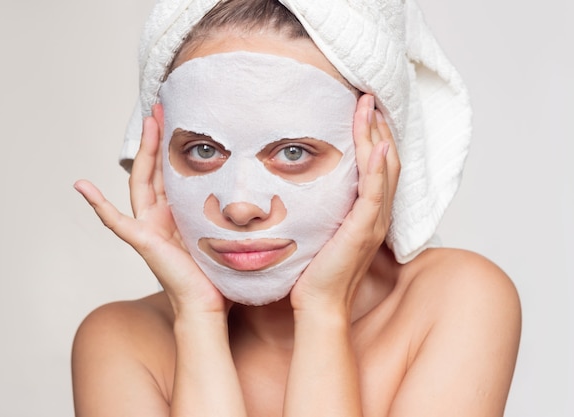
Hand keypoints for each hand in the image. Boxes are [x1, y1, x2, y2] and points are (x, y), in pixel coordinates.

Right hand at [74, 105, 226, 315]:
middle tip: (161, 108)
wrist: (208, 303)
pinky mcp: (142, 241)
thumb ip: (227, 210)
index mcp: (176, 213)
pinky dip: (98, 204)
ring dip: (140, 152)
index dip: (170, 145)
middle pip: (152, 170)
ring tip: (146, 122)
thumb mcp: (223, 231)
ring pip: (139, 182)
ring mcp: (147, 227)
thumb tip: (255, 188)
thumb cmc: (217, 272)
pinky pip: (115, 220)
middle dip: (155, 138)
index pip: (169, 172)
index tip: (178, 118)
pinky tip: (82, 186)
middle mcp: (159, 217)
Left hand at [290, 94, 400, 315]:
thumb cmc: (315, 267)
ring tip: (369, 106)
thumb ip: (323, 203)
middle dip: (378, 125)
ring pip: (384, 170)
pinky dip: (377, 169)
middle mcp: (377, 213)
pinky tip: (377, 146)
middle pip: (387, 159)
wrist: (318, 302)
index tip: (362, 105)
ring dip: (378, 135)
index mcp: (368, 210)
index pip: (377, 163)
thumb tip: (304, 178)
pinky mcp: (363, 231)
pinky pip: (375, 194)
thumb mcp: (320, 226)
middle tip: (368, 95)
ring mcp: (374, 221)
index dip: (373, 133)